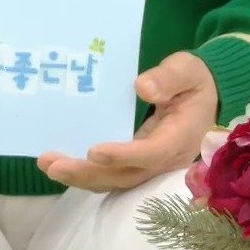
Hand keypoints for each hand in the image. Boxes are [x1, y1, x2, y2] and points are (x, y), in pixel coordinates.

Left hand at [39, 51, 216, 192]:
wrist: (201, 94)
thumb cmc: (192, 79)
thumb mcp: (186, 70)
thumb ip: (168, 78)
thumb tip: (142, 88)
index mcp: (181, 136)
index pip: (152, 153)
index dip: (123, 156)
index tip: (93, 151)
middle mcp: (165, 158)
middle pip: (127, 175)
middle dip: (88, 173)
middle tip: (53, 166)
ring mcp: (150, 164)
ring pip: (114, 180)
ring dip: (80, 177)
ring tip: (47, 165)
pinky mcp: (135, 163)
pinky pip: (109, 175)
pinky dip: (84, 173)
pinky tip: (56, 164)